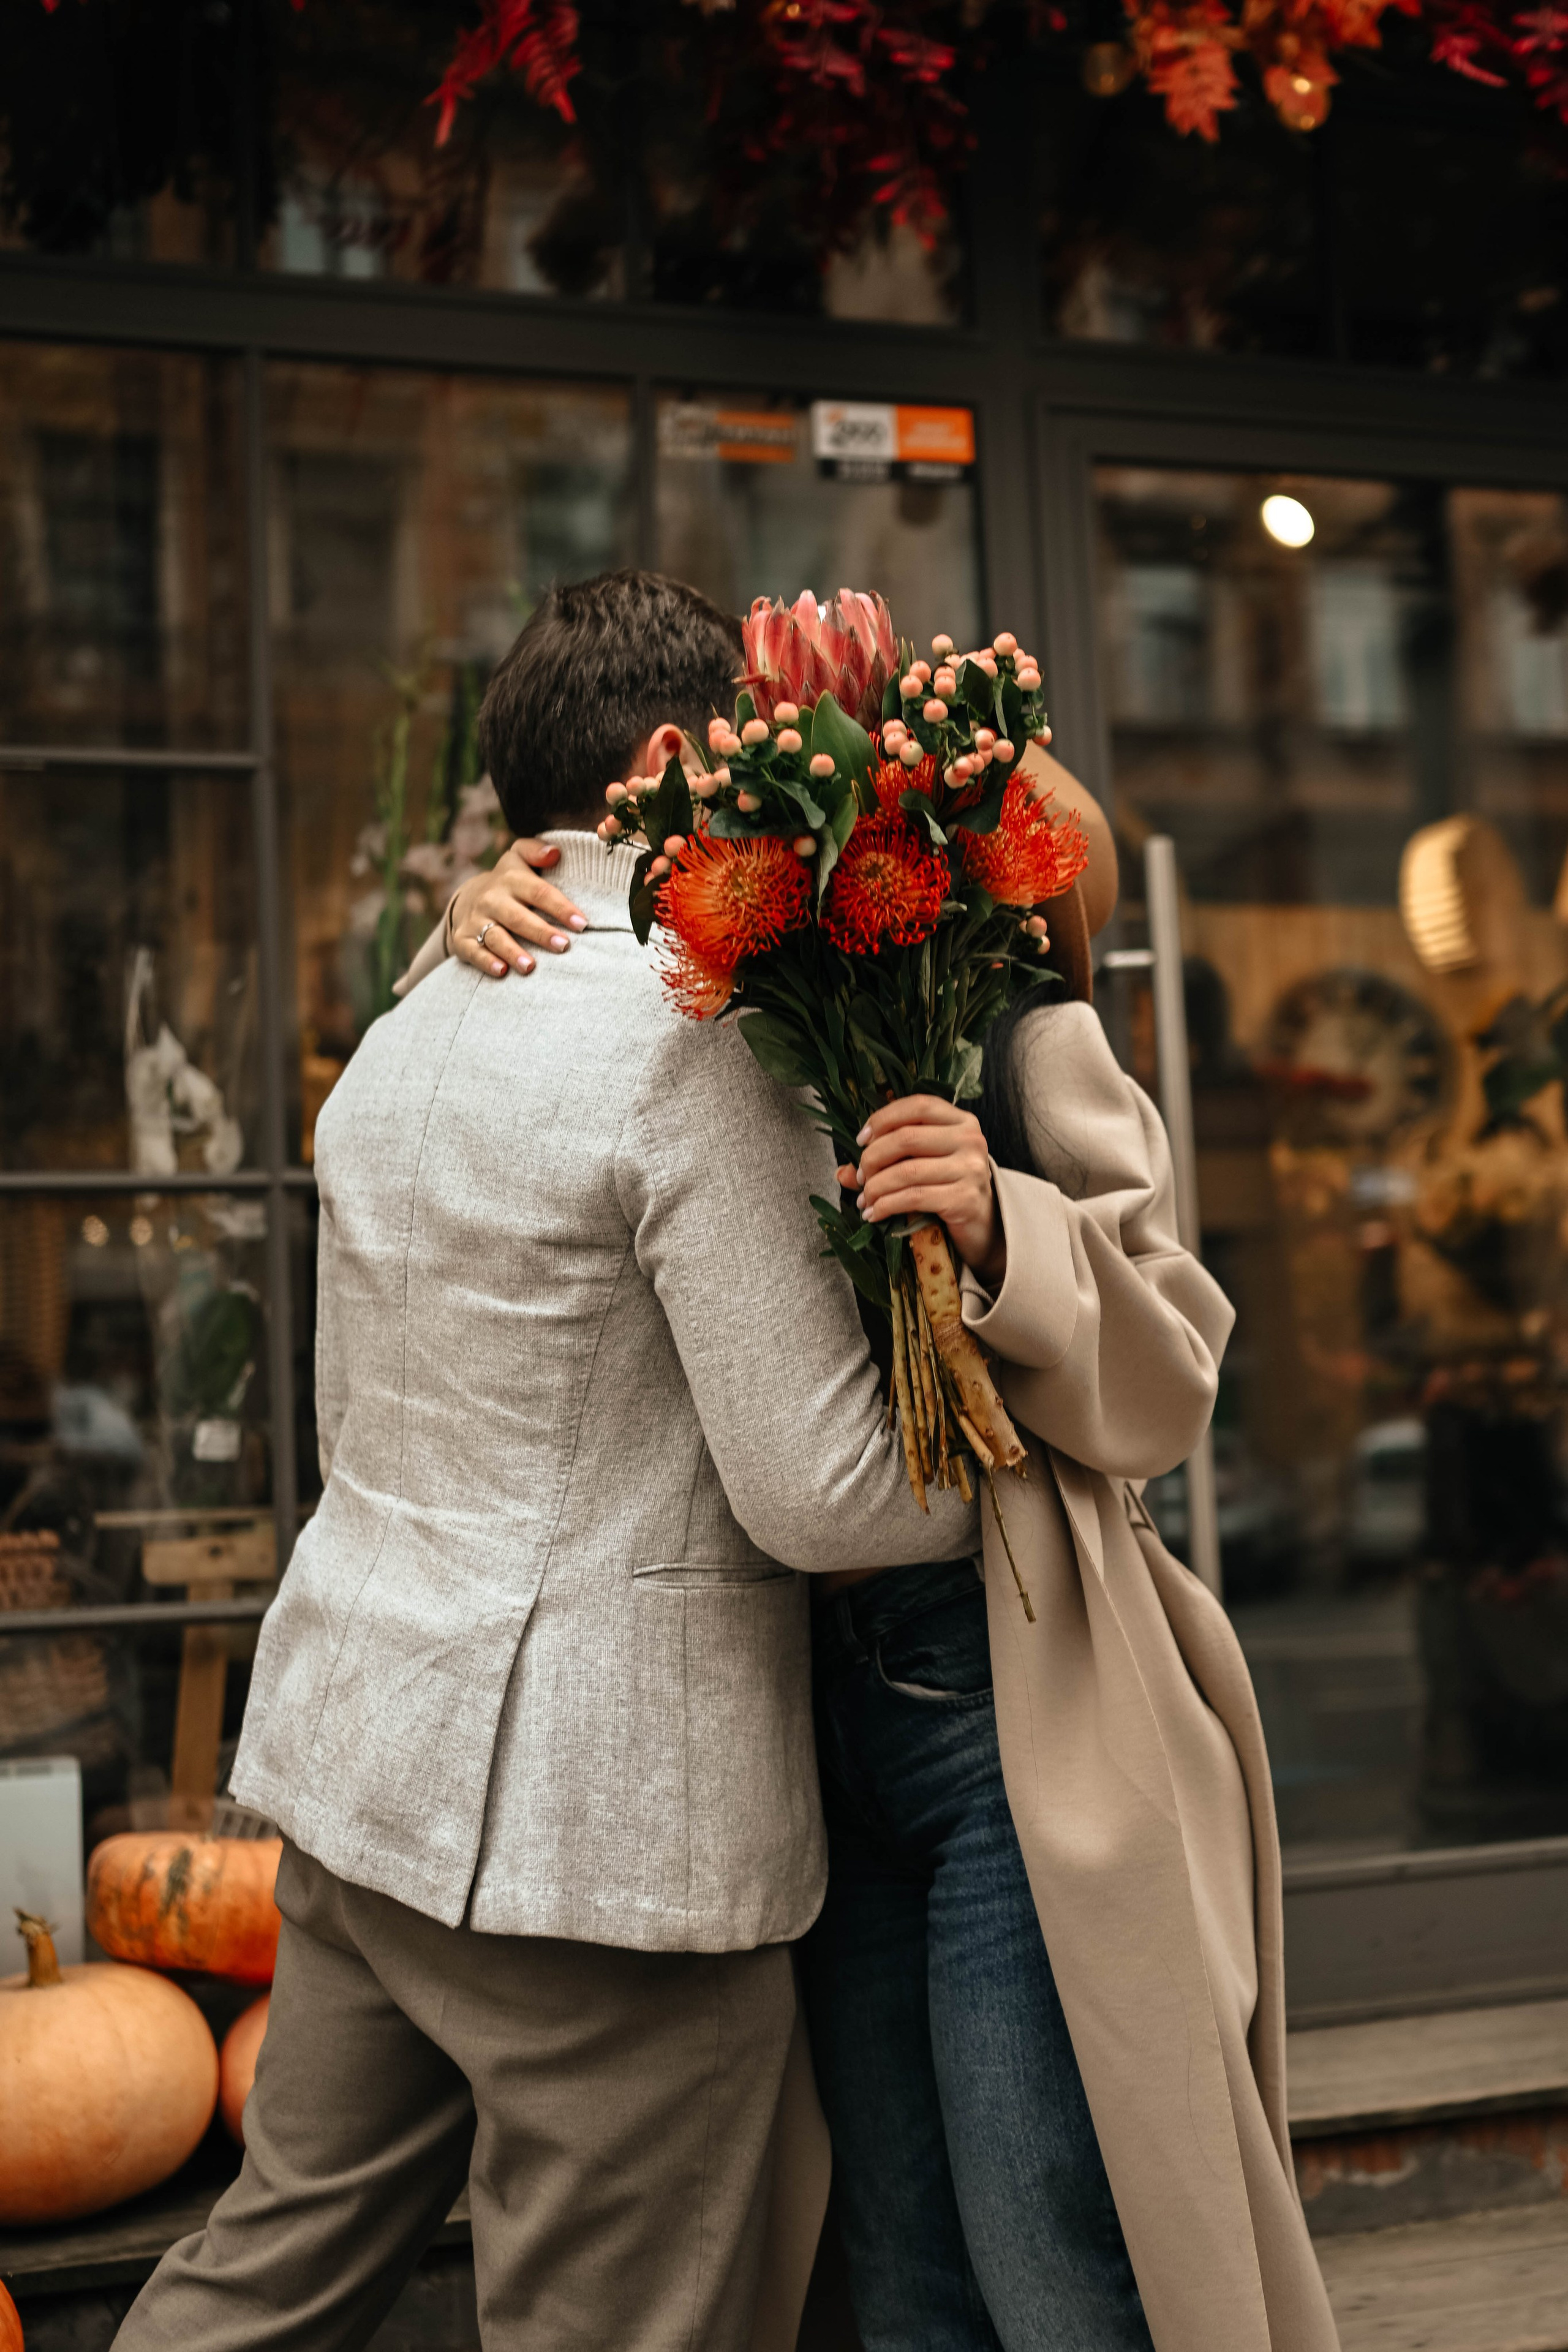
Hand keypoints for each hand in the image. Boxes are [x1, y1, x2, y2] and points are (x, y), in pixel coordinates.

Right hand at [448, 840, 587, 976]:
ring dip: (513, 952)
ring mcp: (476, 920)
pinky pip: (473, 952)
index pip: (539, 892)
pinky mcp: (463, 939)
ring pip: (495, 937)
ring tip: (531, 967)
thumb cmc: (510, 882)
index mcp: (510, 879)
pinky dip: (486, 962)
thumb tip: (554, 852)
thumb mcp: (518, 859)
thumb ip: (535, 851)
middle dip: (540, 932)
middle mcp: (492, 899)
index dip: (560, 907)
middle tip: (563, 946)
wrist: (469, 898)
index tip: (582, 924)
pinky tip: (502, 971)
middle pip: (518, 917)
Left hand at [836, 1097, 1004, 1284]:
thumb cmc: (947, 1186)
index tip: (861, 1140)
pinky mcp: (965, 1199)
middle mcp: (970, 1139)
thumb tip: (842, 1172)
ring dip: (875, 1187)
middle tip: (860, 1177)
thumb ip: (886, 1159)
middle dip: (872, 1158)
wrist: (983, 1223)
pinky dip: (886, 1206)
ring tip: (864, 1201)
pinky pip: (914, 1197)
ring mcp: (971, 1169)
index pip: (917, 1106)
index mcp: (961, 1120)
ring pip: (907, 1171)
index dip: (883, 1118)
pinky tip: (874, 1214)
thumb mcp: (921, 1163)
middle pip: (906, 1138)